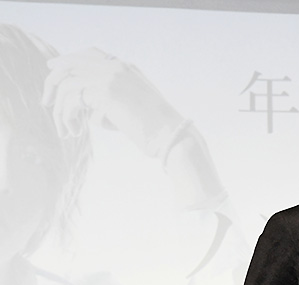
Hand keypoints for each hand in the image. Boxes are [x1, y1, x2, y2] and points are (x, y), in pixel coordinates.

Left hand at [42, 48, 183, 155]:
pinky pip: (71, 101)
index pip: (89, 54)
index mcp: (126, 67)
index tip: (52, 68)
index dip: (68, 60)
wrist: (171, 135)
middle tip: (46, 103)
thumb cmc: (157, 129)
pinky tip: (76, 131)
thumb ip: (114, 97)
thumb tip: (88, 105)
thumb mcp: (135, 106)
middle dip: (53, 83)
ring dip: (61, 110)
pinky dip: (68, 117)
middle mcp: (116, 66)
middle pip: (71, 64)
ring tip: (67, 130)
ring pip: (67, 85)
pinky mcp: (104, 92)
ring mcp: (109, 76)